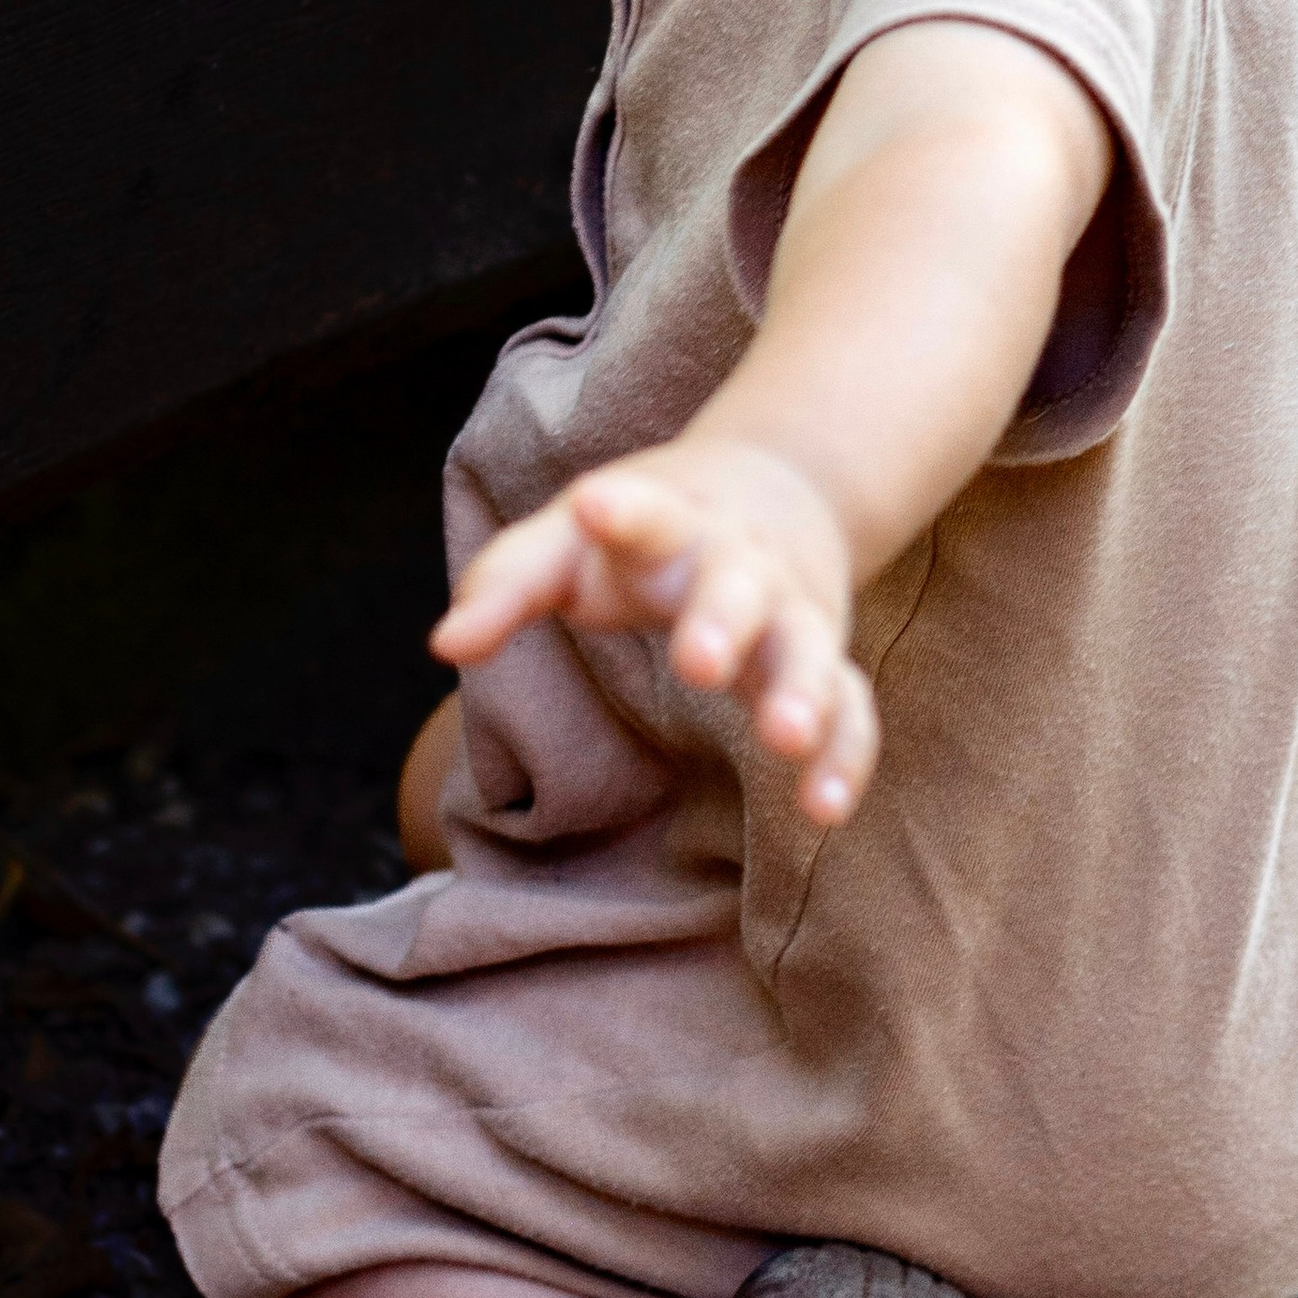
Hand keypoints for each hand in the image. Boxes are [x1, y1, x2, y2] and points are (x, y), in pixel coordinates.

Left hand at [431, 436, 880, 826]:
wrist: (781, 488)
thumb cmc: (645, 534)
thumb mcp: (571, 540)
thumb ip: (508, 583)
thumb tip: (445, 645)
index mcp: (673, 525)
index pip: (647, 514)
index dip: (623, 512)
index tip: (594, 505)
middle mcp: (743, 567)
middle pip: (739, 588)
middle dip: (720, 622)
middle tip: (696, 662)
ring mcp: (794, 616)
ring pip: (810, 650)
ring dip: (803, 693)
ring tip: (786, 740)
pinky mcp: (827, 664)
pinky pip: (852, 711)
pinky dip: (846, 757)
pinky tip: (825, 810)